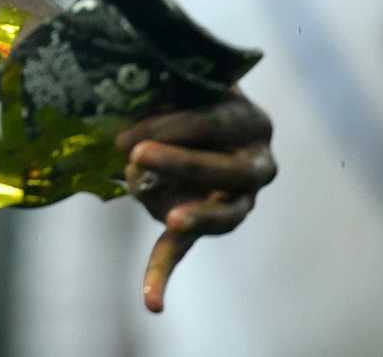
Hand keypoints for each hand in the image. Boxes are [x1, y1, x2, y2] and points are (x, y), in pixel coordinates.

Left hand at [118, 92, 275, 312]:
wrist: (185, 114)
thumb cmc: (177, 92)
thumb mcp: (176, 80)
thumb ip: (162, 82)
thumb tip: (126, 84)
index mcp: (249, 119)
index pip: (214, 122)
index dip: (170, 126)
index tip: (127, 133)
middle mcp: (256, 163)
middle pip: (226, 169)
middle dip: (182, 162)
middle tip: (137, 155)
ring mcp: (239, 199)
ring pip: (222, 215)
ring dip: (196, 218)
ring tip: (173, 221)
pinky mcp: (205, 223)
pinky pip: (186, 249)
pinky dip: (164, 273)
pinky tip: (151, 303)